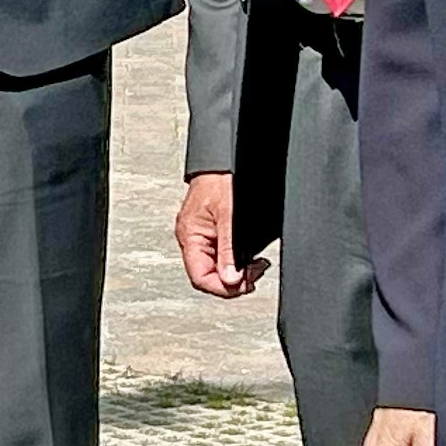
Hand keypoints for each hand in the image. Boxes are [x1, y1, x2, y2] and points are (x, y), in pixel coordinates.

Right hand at [174, 172, 269, 299]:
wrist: (224, 157)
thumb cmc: (223, 178)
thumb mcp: (230, 215)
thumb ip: (230, 250)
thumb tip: (230, 280)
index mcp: (189, 235)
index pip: (200, 278)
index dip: (223, 287)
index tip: (245, 284)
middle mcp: (191, 237)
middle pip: (207, 275)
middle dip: (233, 280)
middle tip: (256, 272)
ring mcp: (200, 234)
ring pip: (215, 267)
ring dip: (236, 271)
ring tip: (256, 265)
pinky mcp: (211, 230)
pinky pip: (220, 254)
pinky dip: (236, 260)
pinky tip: (248, 256)